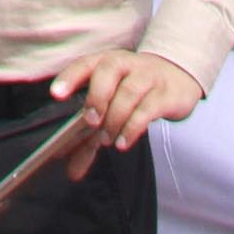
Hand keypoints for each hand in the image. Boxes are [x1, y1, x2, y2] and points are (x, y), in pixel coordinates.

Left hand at [43, 46, 201, 177]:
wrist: (177, 78)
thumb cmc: (135, 91)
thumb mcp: (112, 106)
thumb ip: (90, 138)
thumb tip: (71, 171)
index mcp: (105, 62)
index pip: (84, 64)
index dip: (69, 78)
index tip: (56, 95)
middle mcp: (125, 64)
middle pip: (108, 70)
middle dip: (96, 96)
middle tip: (90, 122)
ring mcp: (147, 77)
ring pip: (129, 92)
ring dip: (115, 117)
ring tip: (106, 140)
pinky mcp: (164, 94)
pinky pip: (148, 108)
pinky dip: (133, 127)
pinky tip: (123, 142)